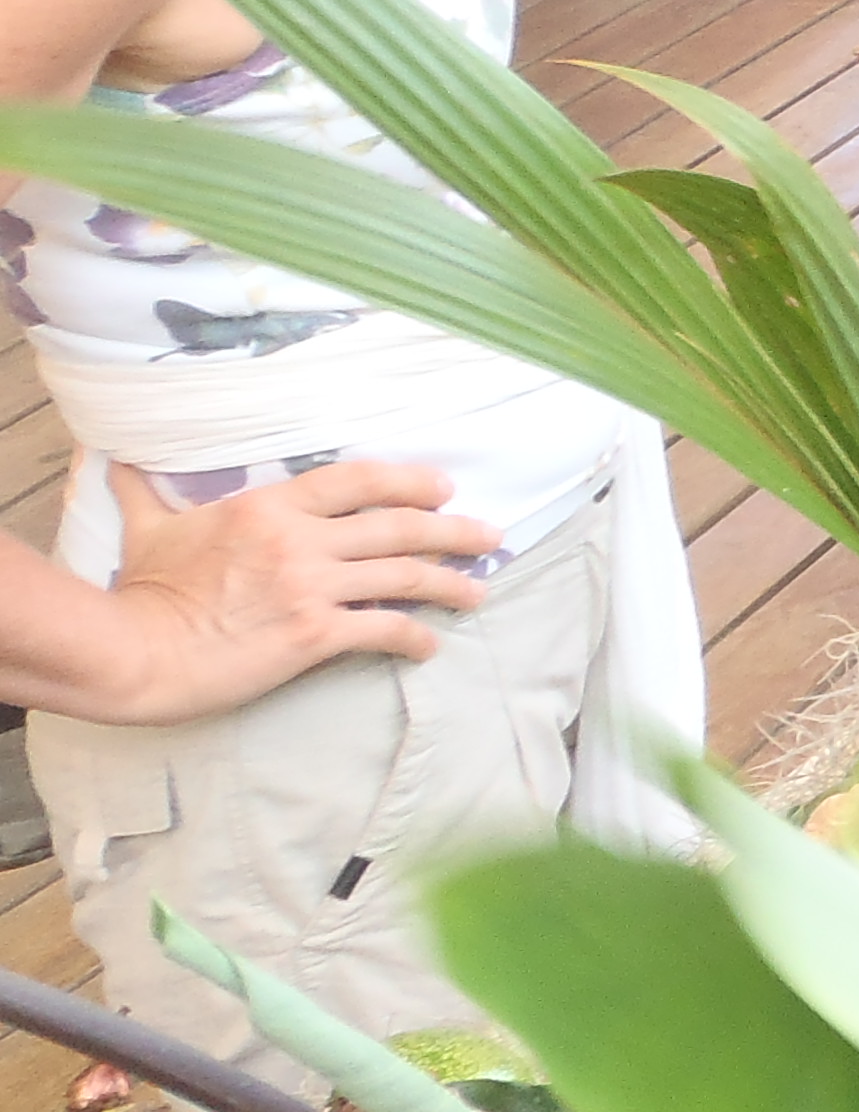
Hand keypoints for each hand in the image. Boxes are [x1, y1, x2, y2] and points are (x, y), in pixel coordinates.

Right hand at [88, 460, 493, 723]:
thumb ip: (144, 492)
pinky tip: (431, 645)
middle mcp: (300, 540)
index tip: (442, 488)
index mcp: (269, 507)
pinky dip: (414, 637)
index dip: (408, 481)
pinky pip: (383, 630)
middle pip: (398, 526)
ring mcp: (311, 587)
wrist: (133, 651)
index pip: (358, 480)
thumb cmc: (140, 592)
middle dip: (453, 530)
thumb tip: (115, 460)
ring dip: (449, 584)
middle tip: (489, 535)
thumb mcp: (147, 529)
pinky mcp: (314, 635)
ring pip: (403, 576)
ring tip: (478, 591)